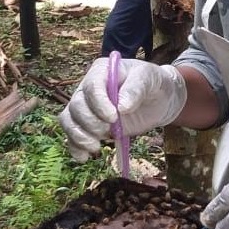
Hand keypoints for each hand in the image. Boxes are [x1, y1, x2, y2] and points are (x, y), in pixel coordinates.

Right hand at [59, 58, 187, 161]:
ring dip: (80, 136)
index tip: (113, 117)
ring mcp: (87, 107)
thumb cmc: (152, 83)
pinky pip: (72, 135)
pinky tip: (84, 157)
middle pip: (76, 105)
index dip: (98, 103)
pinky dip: (75, 147)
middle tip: (108, 130)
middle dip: (90, 122)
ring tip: (97, 147)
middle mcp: (88, 88)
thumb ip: (136, 88)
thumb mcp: (149, 78)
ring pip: (69, 120)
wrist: (158, 99)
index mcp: (101, 71)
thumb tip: (121, 106)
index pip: (91, 86)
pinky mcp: (89, 125)